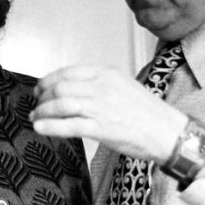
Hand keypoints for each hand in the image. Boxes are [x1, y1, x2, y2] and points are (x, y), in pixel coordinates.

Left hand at [30, 65, 188, 162]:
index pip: (69, 72)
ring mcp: (101, 107)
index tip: (40, 87)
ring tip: (36, 117)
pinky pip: (68, 125)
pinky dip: (50, 126)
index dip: (49, 80)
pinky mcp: (101, 128)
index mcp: (107, 74)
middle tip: (36, 103)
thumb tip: (75, 90)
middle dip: (43, 96)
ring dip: (43, 111)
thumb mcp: (124, 86)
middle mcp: (102, 87)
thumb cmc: (149, 113)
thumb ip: (101, 84)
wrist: (168, 132)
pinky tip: (40, 127)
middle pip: (61, 87)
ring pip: (61, 104)